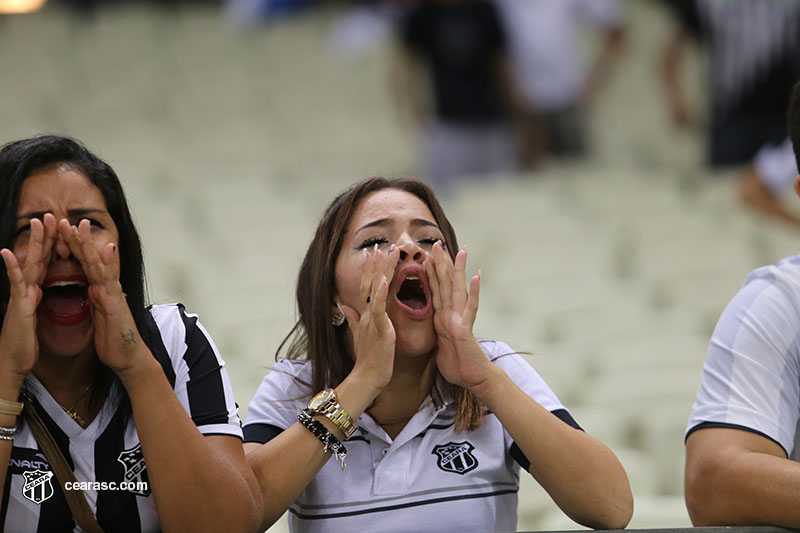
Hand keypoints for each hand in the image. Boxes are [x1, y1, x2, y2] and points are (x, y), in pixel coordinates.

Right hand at [0, 215, 56, 387]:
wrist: (13, 361)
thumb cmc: (23, 341)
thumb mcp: (34, 317)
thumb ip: (35, 300)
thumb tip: (37, 289)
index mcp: (35, 291)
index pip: (47, 263)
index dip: (54, 245)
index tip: (61, 227)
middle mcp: (27, 289)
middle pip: (39, 257)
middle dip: (46, 236)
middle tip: (50, 214)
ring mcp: (21, 295)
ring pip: (30, 264)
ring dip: (33, 243)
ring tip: (36, 222)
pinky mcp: (18, 306)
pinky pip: (16, 284)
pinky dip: (12, 268)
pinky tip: (7, 252)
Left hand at [59, 219, 148, 375]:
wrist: (128, 358)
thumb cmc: (114, 342)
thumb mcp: (100, 320)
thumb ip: (98, 303)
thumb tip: (97, 293)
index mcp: (98, 292)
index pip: (83, 266)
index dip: (73, 249)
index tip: (62, 234)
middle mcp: (106, 288)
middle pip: (89, 259)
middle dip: (77, 240)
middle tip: (66, 220)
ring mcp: (113, 293)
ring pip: (98, 264)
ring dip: (89, 244)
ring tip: (80, 225)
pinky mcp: (116, 302)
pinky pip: (110, 280)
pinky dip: (108, 263)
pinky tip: (107, 248)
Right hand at [339, 245, 399, 397]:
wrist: (367, 378)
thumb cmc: (368, 359)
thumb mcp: (359, 335)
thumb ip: (352, 319)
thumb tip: (344, 305)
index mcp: (366, 315)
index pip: (367, 287)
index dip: (370, 269)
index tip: (373, 251)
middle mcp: (367, 314)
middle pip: (371, 283)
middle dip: (376, 263)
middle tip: (381, 244)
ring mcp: (372, 320)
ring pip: (377, 290)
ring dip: (381, 270)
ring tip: (387, 252)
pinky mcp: (380, 328)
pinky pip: (380, 308)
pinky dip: (382, 293)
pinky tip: (385, 280)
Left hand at [425, 242, 488, 389]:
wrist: (473, 379)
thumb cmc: (457, 365)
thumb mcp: (439, 345)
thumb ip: (437, 332)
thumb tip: (432, 325)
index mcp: (442, 317)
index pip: (435, 290)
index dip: (430, 272)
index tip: (426, 255)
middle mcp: (452, 314)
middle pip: (446, 284)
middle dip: (441, 263)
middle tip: (437, 243)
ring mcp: (461, 320)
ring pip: (458, 290)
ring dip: (459, 270)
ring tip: (460, 251)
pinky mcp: (466, 329)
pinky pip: (470, 309)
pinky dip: (474, 293)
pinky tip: (476, 277)